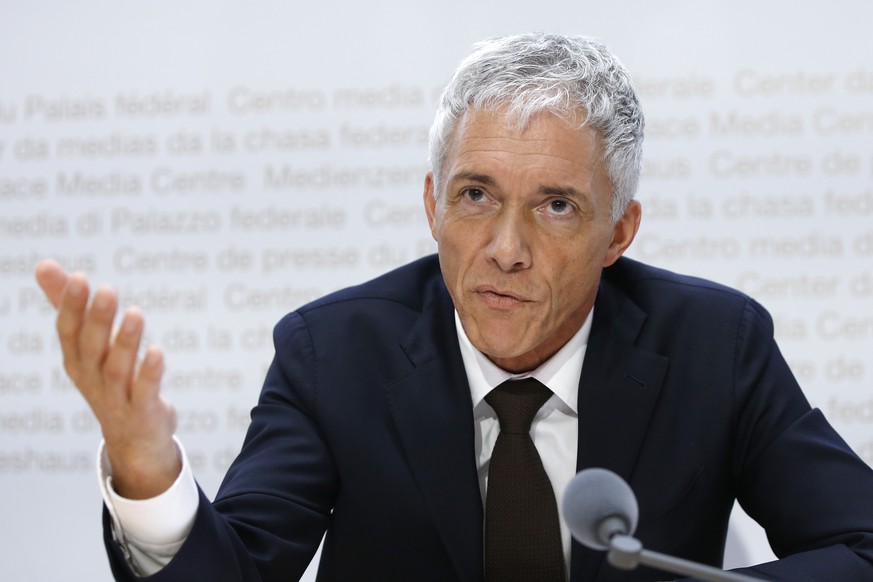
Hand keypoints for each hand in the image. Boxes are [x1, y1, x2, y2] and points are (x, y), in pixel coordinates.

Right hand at [35, 259, 180, 498]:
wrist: (133, 439)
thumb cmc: (109, 379)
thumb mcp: (87, 344)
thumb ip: (68, 305)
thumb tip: (43, 264)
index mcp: (77, 359)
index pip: (68, 331)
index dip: (72, 307)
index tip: (80, 277)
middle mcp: (92, 378)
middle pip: (91, 347)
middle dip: (97, 319)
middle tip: (107, 290)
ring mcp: (117, 397)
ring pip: (117, 369)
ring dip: (126, 341)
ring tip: (135, 313)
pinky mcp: (143, 411)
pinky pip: (145, 391)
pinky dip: (149, 373)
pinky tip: (158, 351)